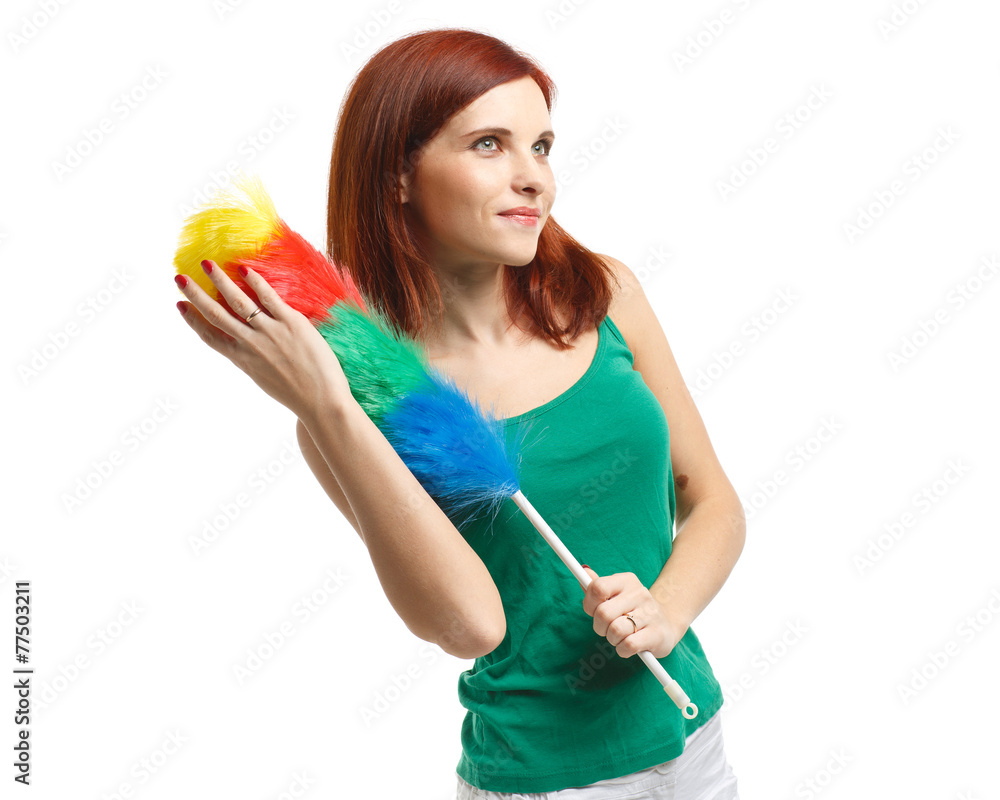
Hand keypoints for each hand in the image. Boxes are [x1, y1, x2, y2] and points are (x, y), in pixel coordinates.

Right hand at [174, 260, 352, 419]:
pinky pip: (269, 298)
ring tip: (206, 264)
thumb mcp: (267, 379)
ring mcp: (270, 333)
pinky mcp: (292, 324)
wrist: (322, 403)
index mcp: (243, 361)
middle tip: (179, 277)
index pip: (211, 336)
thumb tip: (252, 344)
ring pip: (238, 302)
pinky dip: (255, 282)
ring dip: (219, 281)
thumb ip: (256, 360)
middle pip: (216, 315)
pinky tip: (243, 269)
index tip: (180, 305)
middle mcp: (251, 345)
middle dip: (195, 295)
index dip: (193, 320)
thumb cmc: (299, 395)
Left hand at [580, 566, 684, 659]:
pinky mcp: (656, 634)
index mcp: (627, 581)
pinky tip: (628, 646)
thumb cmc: (632, 610)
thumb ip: (597, 586)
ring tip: (620, 636)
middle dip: (599, 626)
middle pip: (603, 613)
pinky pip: (628, 645)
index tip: (593, 611)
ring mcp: (650, 613)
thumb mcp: (616, 594)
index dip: (589, 604)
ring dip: (612, 639)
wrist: (666, 624)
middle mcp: (640, 594)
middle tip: (607, 628)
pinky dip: (623, 650)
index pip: (598, 588)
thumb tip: (584, 572)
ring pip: (615, 630)